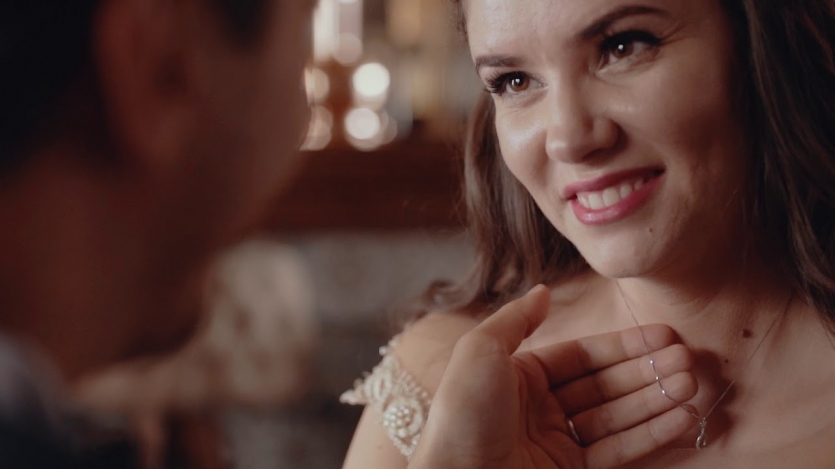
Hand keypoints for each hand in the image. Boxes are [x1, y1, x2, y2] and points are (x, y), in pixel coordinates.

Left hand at [408, 285, 695, 468]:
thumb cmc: (464, 414)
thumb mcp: (480, 353)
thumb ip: (515, 320)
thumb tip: (543, 290)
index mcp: (520, 376)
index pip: (582, 355)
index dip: (623, 345)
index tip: (664, 336)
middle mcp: (542, 408)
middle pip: (605, 385)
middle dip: (647, 372)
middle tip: (688, 361)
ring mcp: (559, 443)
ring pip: (617, 417)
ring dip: (656, 401)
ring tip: (693, 386)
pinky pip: (619, 451)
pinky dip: (651, 435)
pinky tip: (682, 418)